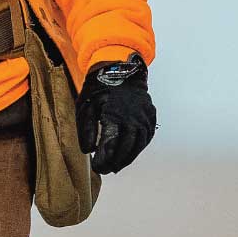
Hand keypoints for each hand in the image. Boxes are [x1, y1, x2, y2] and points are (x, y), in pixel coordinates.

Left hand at [76, 57, 155, 173]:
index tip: (97, 167)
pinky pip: (146, 136)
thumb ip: (86, 129)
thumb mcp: (86, 105)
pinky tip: (128, 153)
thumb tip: (88, 150)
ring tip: (116, 166)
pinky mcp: (150, 115)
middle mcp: (134, 117)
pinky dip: (137, 147)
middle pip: (126, 148)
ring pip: (138, 144)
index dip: (104, 160)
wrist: (122, 67)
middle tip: (105, 169)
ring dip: (127, 157)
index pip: (111, 145)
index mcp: (116, 115)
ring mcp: (145, 116)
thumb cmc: (100, 86)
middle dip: (115, 161)